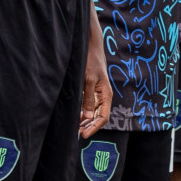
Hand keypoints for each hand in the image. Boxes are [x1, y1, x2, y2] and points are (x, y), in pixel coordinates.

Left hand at [80, 16, 111, 136]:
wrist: (90, 46)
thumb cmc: (91, 61)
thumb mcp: (88, 79)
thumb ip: (88, 98)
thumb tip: (86, 116)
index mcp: (106, 95)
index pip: (103, 117)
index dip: (94, 127)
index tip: (83, 135)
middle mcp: (103, 96)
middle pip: (98, 117)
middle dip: (89, 126)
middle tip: (76, 133)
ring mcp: (96, 94)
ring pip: (92, 112)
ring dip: (85, 121)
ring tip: (75, 128)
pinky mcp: (90, 90)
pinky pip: (87, 105)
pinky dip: (82, 112)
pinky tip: (74, 116)